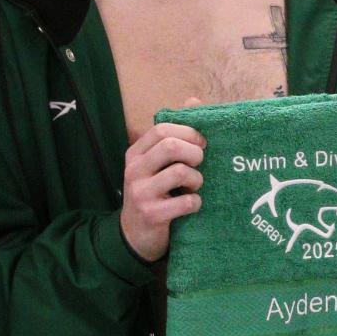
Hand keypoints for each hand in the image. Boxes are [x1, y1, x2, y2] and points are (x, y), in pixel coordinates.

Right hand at [119, 102, 205, 263]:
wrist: (135, 234)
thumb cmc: (154, 192)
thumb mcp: (157, 163)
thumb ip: (174, 134)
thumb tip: (193, 101)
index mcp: (135, 153)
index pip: (161, 129)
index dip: (188, 132)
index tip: (202, 142)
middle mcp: (134, 169)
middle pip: (171, 146)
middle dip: (195, 153)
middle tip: (201, 164)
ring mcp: (140, 192)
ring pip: (181, 172)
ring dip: (198, 179)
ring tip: (195, 186)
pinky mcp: (151, 214)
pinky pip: (185, 201)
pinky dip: (195, 202)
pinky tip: (192, 204)